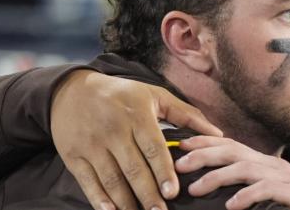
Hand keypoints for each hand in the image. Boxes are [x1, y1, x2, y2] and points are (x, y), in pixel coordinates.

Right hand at [51, 69, 222, 209]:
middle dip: (148, 195)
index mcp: (137, 115)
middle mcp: (114, 130)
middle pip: (133, 169)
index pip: (153, 148)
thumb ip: (186, 114)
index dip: (164, 172)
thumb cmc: (122, 94)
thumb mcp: (154, 95)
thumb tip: (217, 133)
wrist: (71, 91)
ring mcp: (92, 144)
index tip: (173, 192)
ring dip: (126, 202)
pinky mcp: (74, 155)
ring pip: (112, 179)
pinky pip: (88, 182)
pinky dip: (99, 200)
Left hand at [175, 136, 289, 209]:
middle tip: (180, 163)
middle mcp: (274, 166)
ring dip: (218, 176)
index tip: (182, 144)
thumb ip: (253, 186)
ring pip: (246, 168)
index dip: (207, 143)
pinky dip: (247, 196)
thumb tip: (224, 191)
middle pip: (235, 151)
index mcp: (266, 164)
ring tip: (196, 187)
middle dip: (205, 154)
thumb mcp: (274, 191)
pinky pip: (267, 190)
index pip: (233, 146)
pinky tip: (231, 205)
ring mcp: (285, 178)